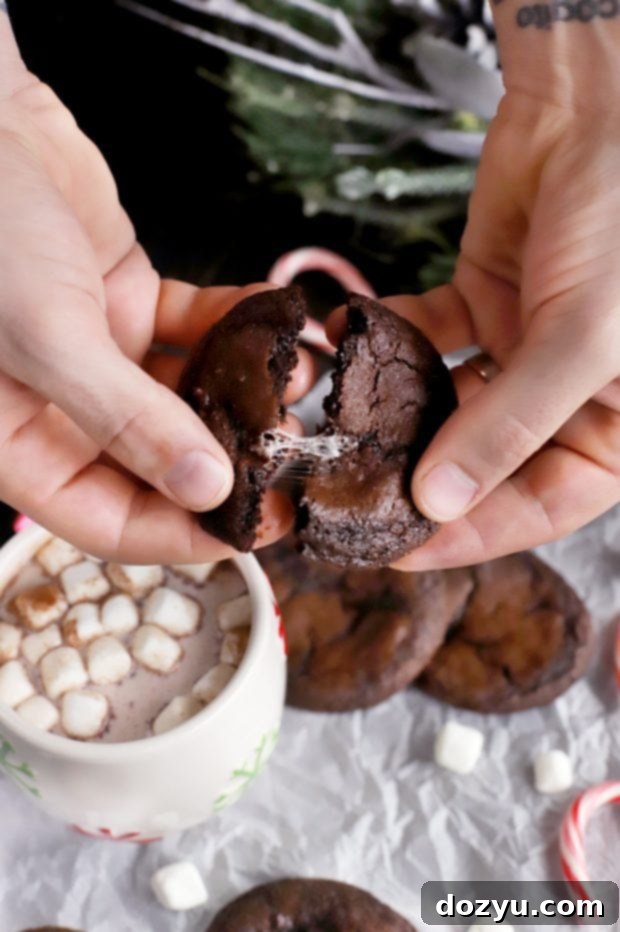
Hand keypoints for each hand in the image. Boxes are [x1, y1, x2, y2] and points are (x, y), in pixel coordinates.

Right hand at [0, 53, 311, 561]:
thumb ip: (127, 418)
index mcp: (15, 441)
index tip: (254, 530)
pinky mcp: (126, 301)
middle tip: (293, 458)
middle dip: (224, 463)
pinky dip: (234, 327)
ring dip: (241, 393)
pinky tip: (277, 322)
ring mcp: (98, 355)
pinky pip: (192, 330)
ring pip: (182, 398)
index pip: (105, 518)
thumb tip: (208, 491)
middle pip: (153, 465)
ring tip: (298, 384)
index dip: (179, 534)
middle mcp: (59, 408)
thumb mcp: (47, 335)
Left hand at [330, 92, 619, 568]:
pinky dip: (394, 342)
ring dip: (401, 415)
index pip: (544, 504)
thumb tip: (438, 503)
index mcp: (618, 423)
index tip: (402, 552)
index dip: (475, 534)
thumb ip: (508, 426)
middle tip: (357, 502)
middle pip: (492, 460)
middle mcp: (573, 392)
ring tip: (343, 439)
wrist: (595, 105)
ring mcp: (526, 346)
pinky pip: (433, 338)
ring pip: (455, 403)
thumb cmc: (619, 222)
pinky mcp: (487, 299)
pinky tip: (350, 345)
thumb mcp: (581, 340)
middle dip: (427, 480)